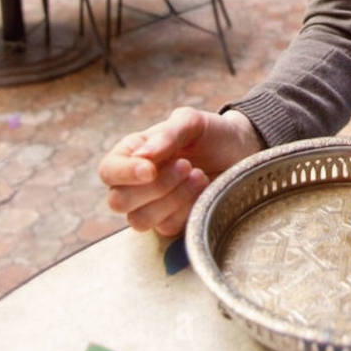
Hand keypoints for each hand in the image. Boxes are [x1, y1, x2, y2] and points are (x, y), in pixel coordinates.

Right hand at [98, 107, 262, 235]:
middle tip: (186, 165)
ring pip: (139, 220)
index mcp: (133, 154)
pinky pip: (166, 228)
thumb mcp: (191, 122)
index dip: (124, 174)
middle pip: (118, 201)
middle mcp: (136, 183)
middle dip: (155, 186)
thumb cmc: (211, 133)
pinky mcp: (172, 222)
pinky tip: (203, 190)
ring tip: (199, 176)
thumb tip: (143, 156)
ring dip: (171, 199)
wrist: (241, 151)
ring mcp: (152, 205)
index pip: (108, 171)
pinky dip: (186, 209)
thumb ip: (167, 134)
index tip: (150, 169)